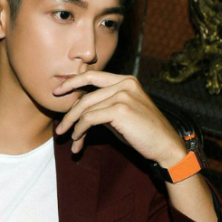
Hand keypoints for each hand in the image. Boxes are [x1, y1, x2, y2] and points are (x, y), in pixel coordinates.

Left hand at [54, 71, 186, 167]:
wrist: (164, 145)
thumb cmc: (142, 132)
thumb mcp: (121, 114)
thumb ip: (103, 106)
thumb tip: (78, 110)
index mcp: (125, 80)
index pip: (92, 76)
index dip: (72, 82)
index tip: (57, 91)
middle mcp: (124, 84)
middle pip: (86, 96)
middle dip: (69, 114)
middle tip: (59, 128)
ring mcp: (123, 95)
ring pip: (86, 108)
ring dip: (74, 126)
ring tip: (70, 139)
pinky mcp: (120, 109)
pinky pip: (90, 118)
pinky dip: (80, 130)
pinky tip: (78, 139)